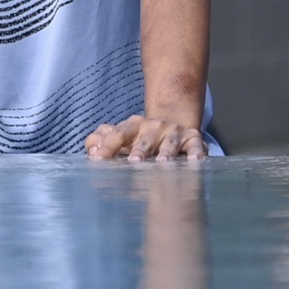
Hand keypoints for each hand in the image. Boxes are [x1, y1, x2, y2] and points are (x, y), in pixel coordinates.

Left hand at [86, 116, 207, 160]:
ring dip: (167, 153)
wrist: (172, 126)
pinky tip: (194, 161)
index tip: (98, 159)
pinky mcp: (193, 139)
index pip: (118, 134)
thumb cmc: (140, 139)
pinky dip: (196, 153)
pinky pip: (196, 145)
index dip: (108, 145)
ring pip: (170, 143)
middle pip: (145, 139)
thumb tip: (92, 150)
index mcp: (133, 126)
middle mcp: (154, 126)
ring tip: (163, 163)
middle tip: (134, 161)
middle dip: (140, 150)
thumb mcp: (120, 136)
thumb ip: (100, 141)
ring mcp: (174, 132)